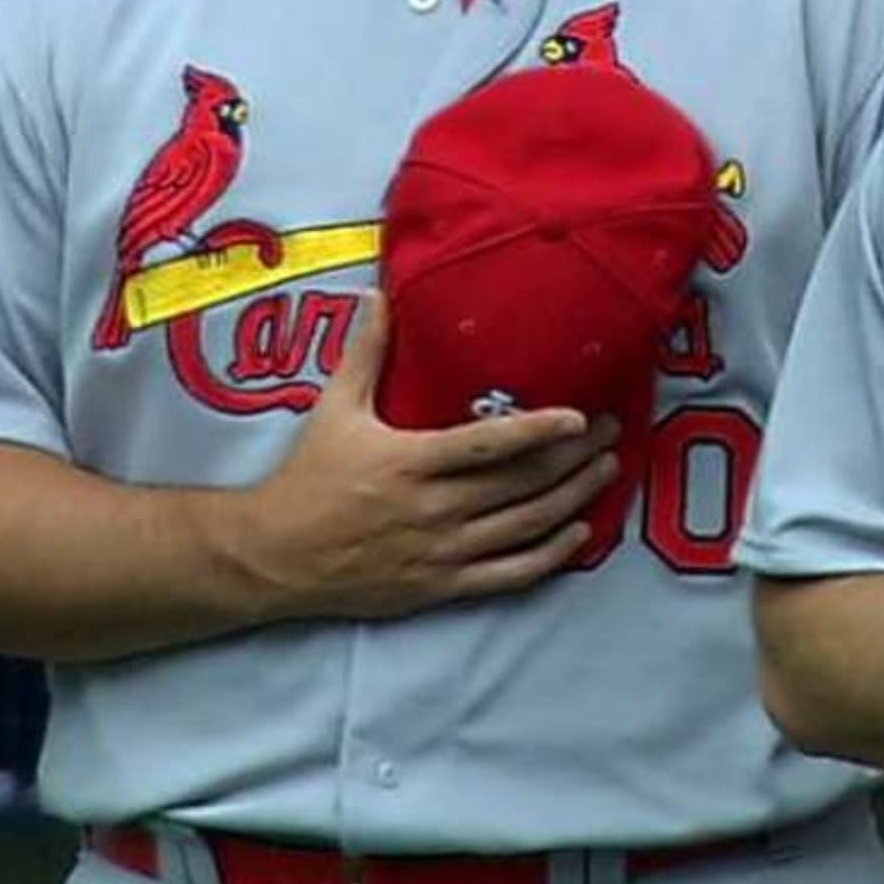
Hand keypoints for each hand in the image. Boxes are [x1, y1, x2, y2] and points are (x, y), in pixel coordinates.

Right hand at [226, 294, 622, 621]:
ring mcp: (441, 552)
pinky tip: (577, 534)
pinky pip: (508, 575)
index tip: (581, 416)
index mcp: (410, 463)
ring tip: (606, 470)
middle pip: (521, 484)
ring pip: (524, 527)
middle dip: (573, 457)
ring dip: (573, 499)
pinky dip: (549, 556)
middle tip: (611, 432)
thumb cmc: (307, 479)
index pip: (488, 445)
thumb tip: (378, 295)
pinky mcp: (441, 587)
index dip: (538, 431)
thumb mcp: (333, 410)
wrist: (271, 556)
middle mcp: (433, 510)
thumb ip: (365, 354)